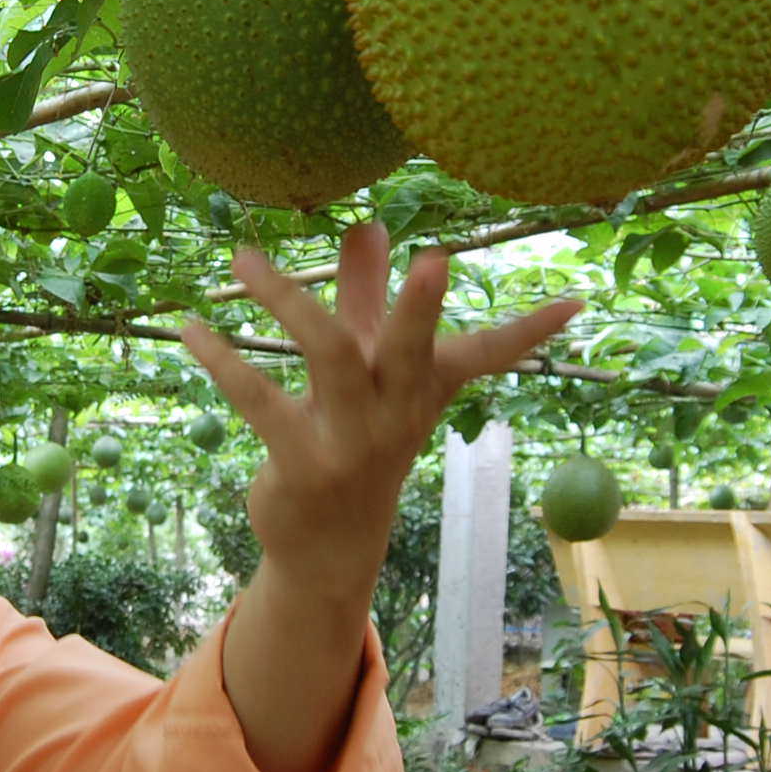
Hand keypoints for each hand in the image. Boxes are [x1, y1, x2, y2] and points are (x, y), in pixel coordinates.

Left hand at [180, 224, 578, 594]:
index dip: (531, 332)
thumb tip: (369, 222)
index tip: (579, 302)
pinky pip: (260, 402)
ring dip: (288, 302)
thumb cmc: (352, 440)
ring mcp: (352, 442)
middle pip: (412, 350)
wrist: (328, 549)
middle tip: (436, 256)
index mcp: (422, 389)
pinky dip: (223, 361)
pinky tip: (191, 328)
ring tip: (245, 258)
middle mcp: (396, 413)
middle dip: (421, 306)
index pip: (487, 354)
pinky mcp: (303, 463)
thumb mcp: (365, 368)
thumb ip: (364, 293)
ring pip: (330, 358)